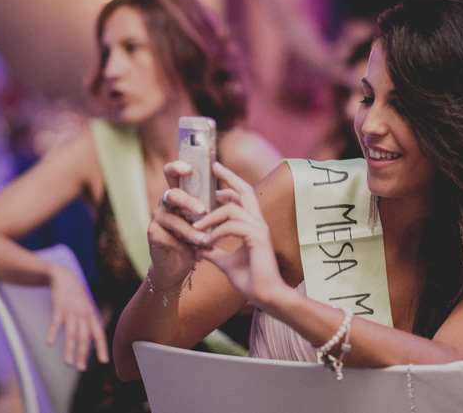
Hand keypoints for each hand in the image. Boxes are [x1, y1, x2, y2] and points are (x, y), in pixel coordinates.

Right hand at [46, 263, 107, 370]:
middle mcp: (83, 315)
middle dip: (84, 354)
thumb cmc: (77, 297)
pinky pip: (56, 322)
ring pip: (72, 333)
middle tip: (81, 368)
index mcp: (91, 316)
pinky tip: (49, 343)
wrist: (65, 277)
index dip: (102, 347)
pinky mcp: (59, 307)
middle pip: (85, 337)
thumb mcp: (87, 309)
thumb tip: (93, 344)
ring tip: (68, 363)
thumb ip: (90, 325)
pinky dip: (53, 332)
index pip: (99, 334)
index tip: (104, 361)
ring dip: (70, 349)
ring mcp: (71, 311)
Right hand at [144, 162, 209, 287]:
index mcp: (179, 194)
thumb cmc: (195, 237)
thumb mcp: (205, 220)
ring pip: (173, 219)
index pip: (173, 173)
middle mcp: (166, 202)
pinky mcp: (153, 233)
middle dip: (187, 200)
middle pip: (172, 194)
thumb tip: (235, 193)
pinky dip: (185, 246)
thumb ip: (213, 206)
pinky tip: (196, 255)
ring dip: (190, 230)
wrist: (178, 265)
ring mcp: (158, 217)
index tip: (189, 168)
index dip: (178, 167)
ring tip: (204, 240)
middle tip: (202, 209)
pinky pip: (170, 237)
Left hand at [191, 162, 288, 305]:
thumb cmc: (251, 281)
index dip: (230, 184)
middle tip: (214, 166)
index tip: (215, 177)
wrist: (266, 297)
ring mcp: (259, 230)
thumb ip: (214, 252)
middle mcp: (258, 223)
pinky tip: (207, 242)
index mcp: (253, 226)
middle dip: (229, 177)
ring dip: (210, 217)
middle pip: (245, 191)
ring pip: (232, 209)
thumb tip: (199, 248)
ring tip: (196, 228)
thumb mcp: (226, 263)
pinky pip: (233, 226)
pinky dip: (216, 232)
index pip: (243, 197)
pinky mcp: (257, 239)